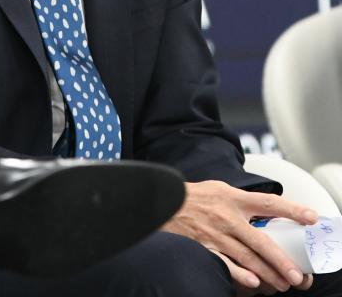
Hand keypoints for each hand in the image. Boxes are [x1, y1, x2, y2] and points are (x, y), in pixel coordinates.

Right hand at [162, 180, 316, 292]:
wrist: (160, 201)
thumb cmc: (192, 196)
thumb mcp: (219, 189)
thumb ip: (241, 199)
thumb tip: (267, 208)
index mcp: (233, 199)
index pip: (268, 203)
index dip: (292, 210)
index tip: (311, 218)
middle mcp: (226, 217)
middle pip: (261, 241)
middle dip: (281, 260)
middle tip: (297, 275)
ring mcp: (214, 234)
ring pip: (246, 257)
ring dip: (267, 272)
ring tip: (282, 284)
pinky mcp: (202, 246)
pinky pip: (223, 262)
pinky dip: (238, 273)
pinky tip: (252, 281)